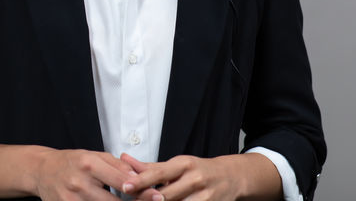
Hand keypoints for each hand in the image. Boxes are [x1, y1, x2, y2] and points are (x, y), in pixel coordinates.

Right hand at [31, 148, 163, 200]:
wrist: (42, 171)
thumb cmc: (72, 162)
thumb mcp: (95, 156)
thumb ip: (118, 166)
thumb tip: (141, 178)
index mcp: (88, 164)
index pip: (121, 181)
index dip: (141, 190)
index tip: (156, 195)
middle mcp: (79, 183)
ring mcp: (71, 200)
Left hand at [119, 153, 248, 200]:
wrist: (231, 177)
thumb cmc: (198, 170)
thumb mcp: (176, 164)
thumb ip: (150, 166)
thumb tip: (124, 160)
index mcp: (184, 164)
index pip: (158, 173)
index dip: (141, 181)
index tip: (126, 186)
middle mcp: (195, 179)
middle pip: (165, 195)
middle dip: (148, 199)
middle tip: (134, 200)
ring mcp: (205, 197)